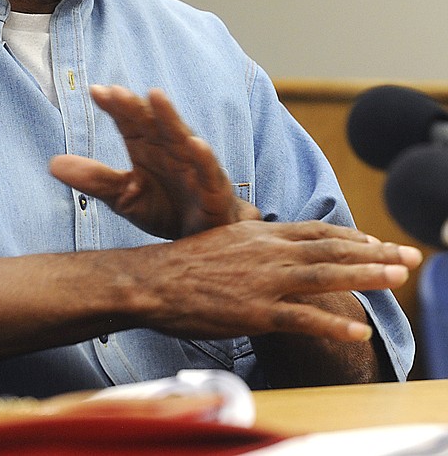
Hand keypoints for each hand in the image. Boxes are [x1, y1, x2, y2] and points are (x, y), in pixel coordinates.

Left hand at [50, 84, 255, 238]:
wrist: (204, 242)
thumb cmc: (165, 210)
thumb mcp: (124, 197)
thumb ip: (95, 179)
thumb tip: (52, 164)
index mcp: (148, 150)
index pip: (129, 122)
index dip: (115, 107)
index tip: (95, 91)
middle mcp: (171, 152)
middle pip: (152, 123)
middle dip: (136, 107)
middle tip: (116, 91)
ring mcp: (194, 168)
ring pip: (181, 138)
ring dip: (169, 117)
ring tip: (155, 95)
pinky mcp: (214, 192)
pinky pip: (209, 173)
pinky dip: (203, 158)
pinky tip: (195, 144)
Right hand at [130, 218, 421, 342]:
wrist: (152, 279)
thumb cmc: (181, 263)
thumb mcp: (220, 238)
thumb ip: (250, 242)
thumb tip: (263, 241)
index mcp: (259, 233)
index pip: (316, 231)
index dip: (352, 236)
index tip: (378, 242)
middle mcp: (268, 251)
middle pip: (332, 249)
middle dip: (376, 253)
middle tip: (410, 256)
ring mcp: (264, 281)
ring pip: (326, 276)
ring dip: (367, 277)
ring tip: (399, 280)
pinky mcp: (255, 311)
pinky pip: (303, 318)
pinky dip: (334, 324)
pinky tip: (359, 332)